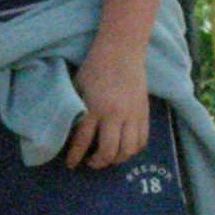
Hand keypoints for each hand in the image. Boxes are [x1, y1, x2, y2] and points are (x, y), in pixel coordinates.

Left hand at [65, 44, 150, 170]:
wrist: (122, 50)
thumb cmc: (96, 66)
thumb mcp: (78, 86)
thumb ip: (76, 109)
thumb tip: (70, 130)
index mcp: (95, 107)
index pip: (83, 140)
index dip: (75, 156)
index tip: (71, 164)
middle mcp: (115, 115)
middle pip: (108, 151)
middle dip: (98, 162)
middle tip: (91, 162)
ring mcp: (132, 115)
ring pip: (128, 150)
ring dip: (117, 159)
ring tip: (109, 157)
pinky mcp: (144, 113)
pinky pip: (142, 140)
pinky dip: (133, 150)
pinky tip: (125, 148)